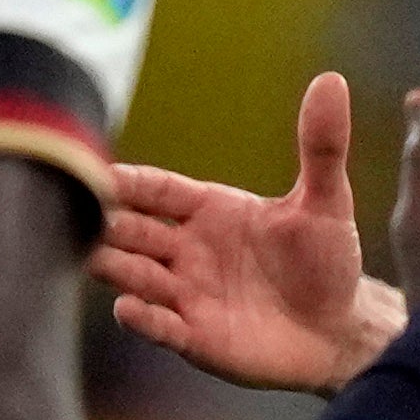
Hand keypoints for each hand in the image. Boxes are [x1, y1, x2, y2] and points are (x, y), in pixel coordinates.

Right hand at [95, 72, 403, 392]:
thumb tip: (331, 81)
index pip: (156, 189)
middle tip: (80, 213)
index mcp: (210, 210)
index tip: (97, 171)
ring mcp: (187, 293)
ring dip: (113, 265)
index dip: (128, 182)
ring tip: (92, 255)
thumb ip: (321, 146)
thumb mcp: (326, 201)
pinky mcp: (196, 337)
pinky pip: (160, 325)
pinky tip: (127, 307)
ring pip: (136, 274)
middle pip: (133, 231)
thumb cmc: (327, 261)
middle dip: (107, 222)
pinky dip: (142, 318)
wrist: (340, 330)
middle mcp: (188, 250)